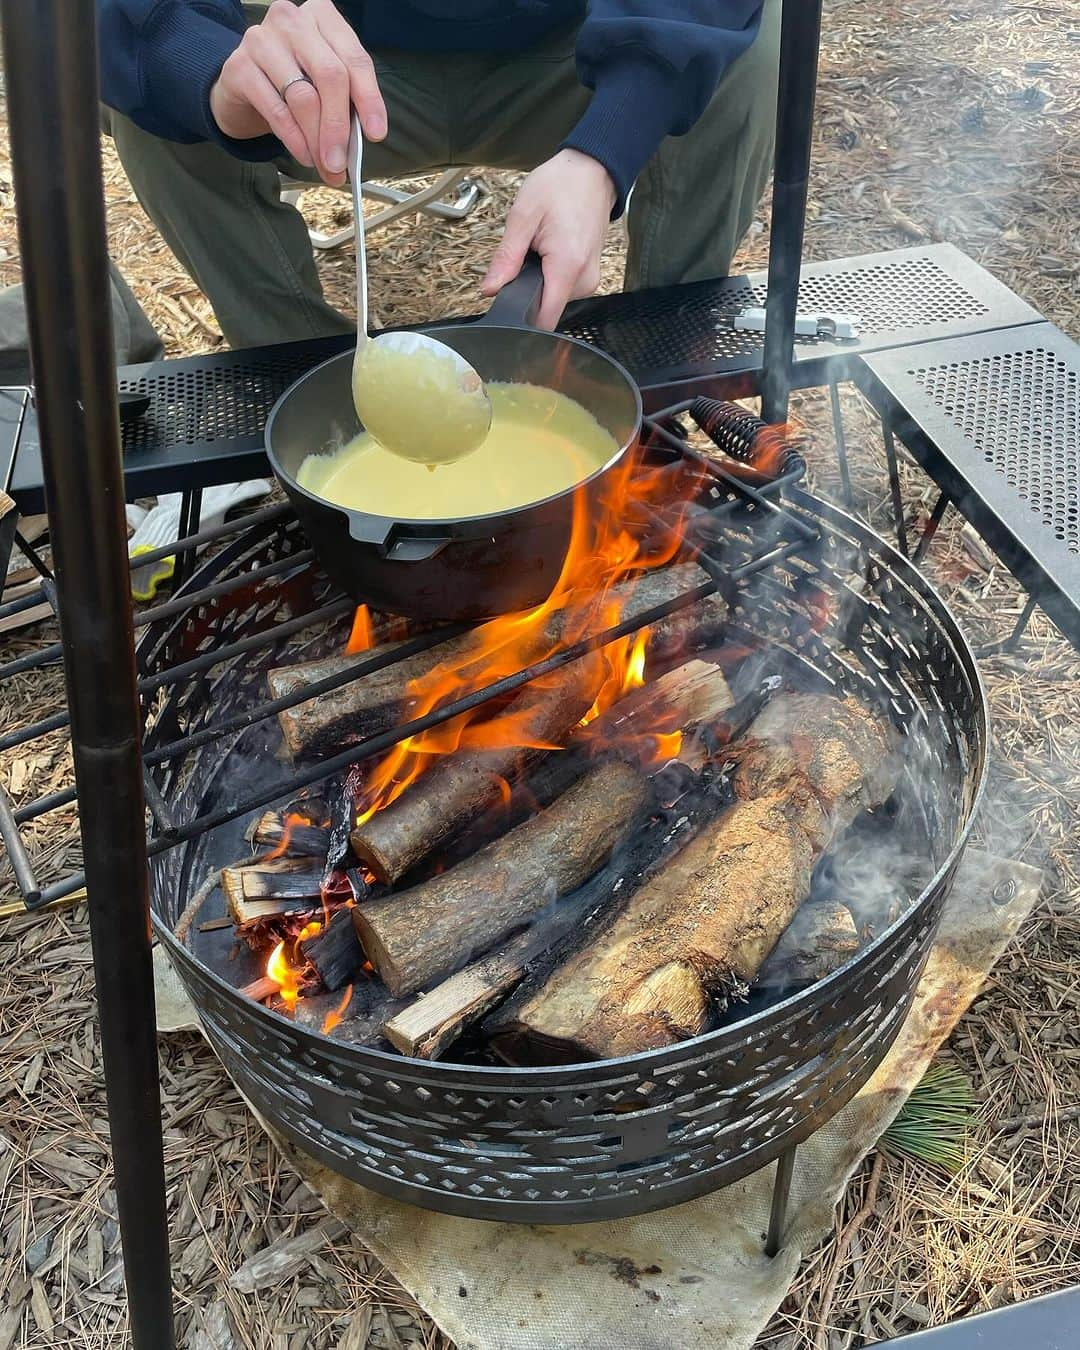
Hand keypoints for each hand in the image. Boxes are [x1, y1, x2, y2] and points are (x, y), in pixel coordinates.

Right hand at [208, 0, 385, 185]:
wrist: (242, 84)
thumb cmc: (291, 80)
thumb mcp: (323, 82)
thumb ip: (345, 101)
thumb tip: (362, 140)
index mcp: (322, 16)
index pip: (355, 59)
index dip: (369, 99)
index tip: (376, 133)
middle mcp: (291, 20)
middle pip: (330, 76)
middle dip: (339, 126)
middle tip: (342, 162)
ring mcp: (262, 40)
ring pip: (303, 97)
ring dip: (317, 140)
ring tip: (325, 164)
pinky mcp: (239, 67)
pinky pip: (277, 111)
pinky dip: (295, 139)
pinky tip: (304, 155)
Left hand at [480, 149, 615, 329]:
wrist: (592, 170)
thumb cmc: (560, 185)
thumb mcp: (523, 216)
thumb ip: (505, 258)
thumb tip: (490, 289)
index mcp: (567, 267)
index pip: (544, 319)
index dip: (522, 317)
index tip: (508, 302)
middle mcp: (584, 279)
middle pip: (547, 309)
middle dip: (528, 290)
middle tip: (525, 255)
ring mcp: (590, 278)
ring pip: (554, 299)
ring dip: (540, 280)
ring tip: (539, 248)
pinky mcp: (590, 275)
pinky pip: (564, 288)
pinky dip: (551, 275)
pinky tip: (550, 250)